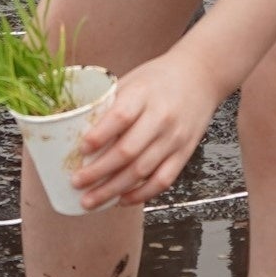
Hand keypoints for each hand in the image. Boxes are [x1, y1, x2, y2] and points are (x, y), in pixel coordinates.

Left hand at [72, 52, 221, 209]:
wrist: (201, 76)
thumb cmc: (158, 79)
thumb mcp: (132, 81)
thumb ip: (109, 105)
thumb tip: (74, 130)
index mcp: (144, 94)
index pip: (121, 117)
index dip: (100, 135)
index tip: (81, 149)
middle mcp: (161, 118)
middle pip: (128, 151)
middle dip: (98, 172)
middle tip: (76, 182)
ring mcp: (174, 138)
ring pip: (142, 171)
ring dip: (113, 190)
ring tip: (90, 200)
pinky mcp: (184, 153)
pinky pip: (162, 181)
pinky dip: (141, 194)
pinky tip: (122, 200)